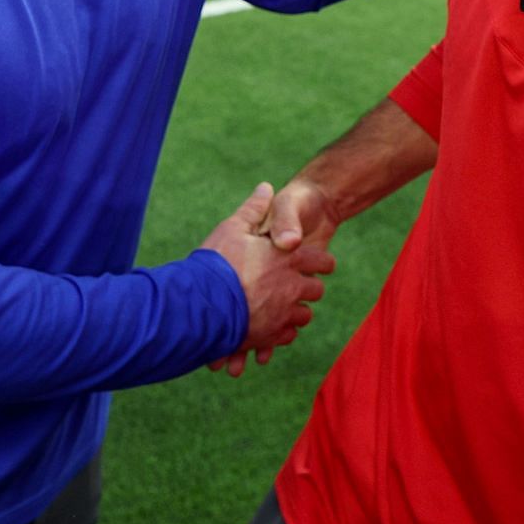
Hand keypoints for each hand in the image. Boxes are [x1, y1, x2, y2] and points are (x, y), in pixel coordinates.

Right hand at [201, 183, 333, 378]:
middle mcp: (291, 287)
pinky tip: (271, 324)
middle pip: (316, 290)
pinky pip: (286, 336)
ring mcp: (282, 314)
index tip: (322, 263)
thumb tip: (266, 187)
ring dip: (297, 310)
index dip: (323, 262)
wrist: (200, 306)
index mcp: (288, 258)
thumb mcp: (233, 228)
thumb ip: (253, 209)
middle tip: (299, 284)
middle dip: (309, 287)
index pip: (321, 261)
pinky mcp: (269, 336)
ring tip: (283, 306)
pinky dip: (282, 330)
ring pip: (304, 315)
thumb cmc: (217, 263)